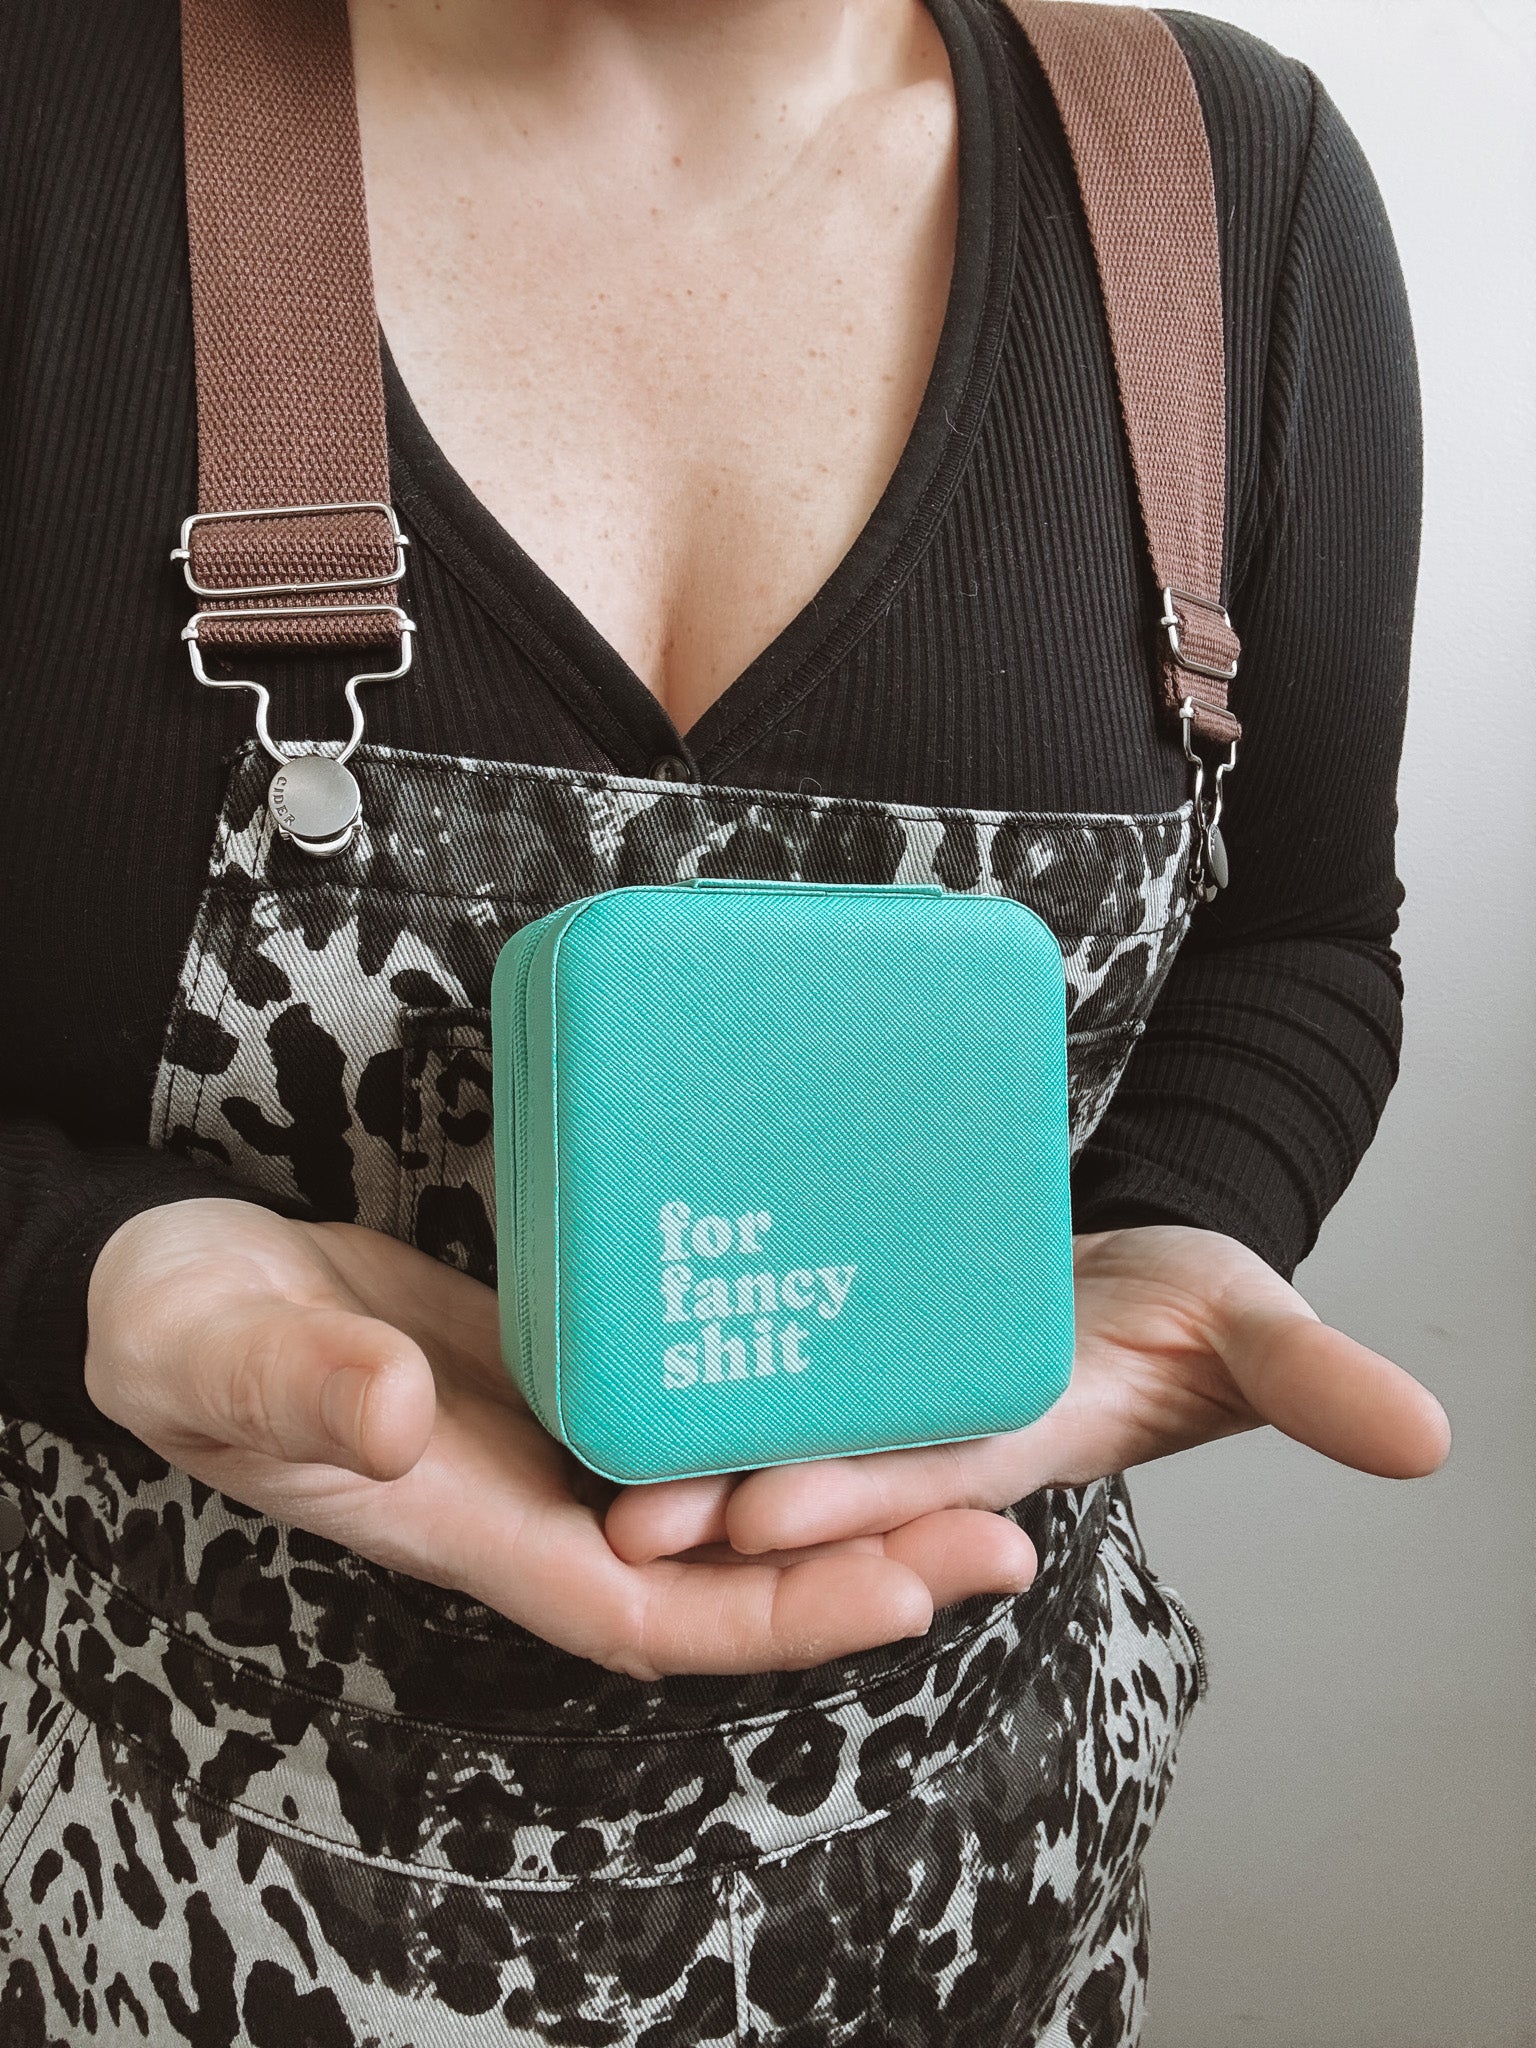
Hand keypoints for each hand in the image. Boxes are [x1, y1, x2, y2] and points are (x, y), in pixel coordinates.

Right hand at [83, 1199, 1037, 1678]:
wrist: (182, 1284)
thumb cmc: (182, 1335)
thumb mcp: (220, 1357)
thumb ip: (302, 1388)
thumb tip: (399, 1415)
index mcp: (471, 1526)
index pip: (652, 1611)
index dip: (780, 1616)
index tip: (910, 1590)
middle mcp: (538, 1501)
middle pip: (730, 1569)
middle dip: (864, 1561)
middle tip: (1006, 1518)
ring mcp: (558, 1437)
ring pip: (726, 1491)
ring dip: (838, 1482)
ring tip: (969, 1441)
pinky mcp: (565, 1366)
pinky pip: (689, 1407)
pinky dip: (767, 1398)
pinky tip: (839, 1355)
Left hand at [605, 1225, 1452, 1565]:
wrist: (1128, 1265)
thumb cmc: (1191, 1305)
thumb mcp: (1253, 1331)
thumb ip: (1313, 1380)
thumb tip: (1426, 1438)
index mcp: (1011, 1443)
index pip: (926, 1485)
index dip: (854, 1499)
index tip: (766, 1510)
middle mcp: (926, 1431)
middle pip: (823, 1473)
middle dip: (730, 1496)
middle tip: (630, 1506)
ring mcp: (881, 1387)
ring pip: (776, 1419)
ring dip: (696, 1438)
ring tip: (594, 1426)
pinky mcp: (850, 1327)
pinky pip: (773, 1344)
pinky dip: (712, 1343)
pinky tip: (628, 1316)